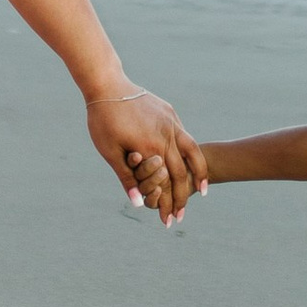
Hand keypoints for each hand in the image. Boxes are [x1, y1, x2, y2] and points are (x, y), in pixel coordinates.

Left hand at [87, 78, 207, 221]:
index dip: (168, 204)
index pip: (168, 182)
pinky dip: (191, 152)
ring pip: (192, 151)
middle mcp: (167, 134)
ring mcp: (171, 121)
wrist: (107, 84)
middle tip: (181, 216)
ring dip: (198, 173)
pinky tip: (190, 160)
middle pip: (182, 171)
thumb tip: (138, 203)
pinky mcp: (169, 113)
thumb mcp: (110, 152)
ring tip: (203, 190)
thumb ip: (126, 178)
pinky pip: (185, 135)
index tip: (168, 221)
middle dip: (183, 197)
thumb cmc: (103, 120)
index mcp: (152, 146)